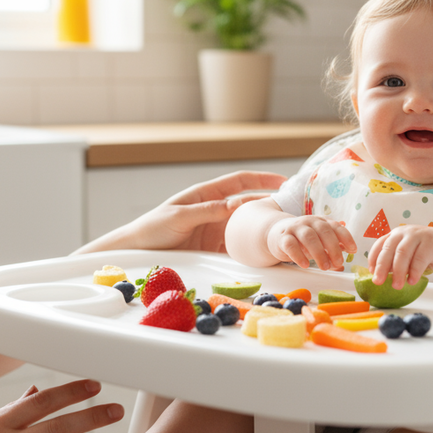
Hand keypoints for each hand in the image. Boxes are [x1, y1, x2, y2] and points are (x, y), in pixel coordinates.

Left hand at [78, 171, 285, 254]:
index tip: (284, 180)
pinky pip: (239, 247)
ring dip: (264, 229)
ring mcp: (217, 229)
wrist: (138, 250)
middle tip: (294, 212)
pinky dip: (253, 249)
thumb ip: (208, 210)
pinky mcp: (215, 248)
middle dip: (271, 206)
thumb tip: (238, 205)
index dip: (263, 178)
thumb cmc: (153, 227)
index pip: (241, 181)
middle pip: (250, 204)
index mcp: (208, 194)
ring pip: (247, 227)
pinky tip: (266, 254)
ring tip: (285, 234)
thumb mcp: (180, 216)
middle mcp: (217, 210)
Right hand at [269, 215, 356, 270]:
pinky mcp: (283, 238)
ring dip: (319, 253)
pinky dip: (299, 255)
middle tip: (339, 262)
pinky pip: (291, 245)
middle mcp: (309, 221)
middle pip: (324, 231)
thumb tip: (344, 260)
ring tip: (325, 267)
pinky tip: (306, 265)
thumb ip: (332, 248)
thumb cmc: (303, 240)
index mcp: (321, 221)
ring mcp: (295, 228)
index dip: (346, 237)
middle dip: (333, 247)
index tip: (353, 250)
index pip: (336, 226)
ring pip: (309, 237)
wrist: (277, 234)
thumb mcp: (319, 242)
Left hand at [369, 225, 432, 287]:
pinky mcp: (431, 242)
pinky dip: (414, 271)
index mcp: (396, 234)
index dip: (373, 260)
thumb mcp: (408, 256)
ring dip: (398, 271)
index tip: (372, 274)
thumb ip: (395, 262)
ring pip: (403, 253)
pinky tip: (412, 281)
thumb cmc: (426, 253)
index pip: (380, 245)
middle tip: (378, 282)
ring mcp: (418, 235)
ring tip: (397, 286)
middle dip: (382, 267)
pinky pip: (420, 258)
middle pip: (389, 249)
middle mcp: (405, 232)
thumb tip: (380, 277)